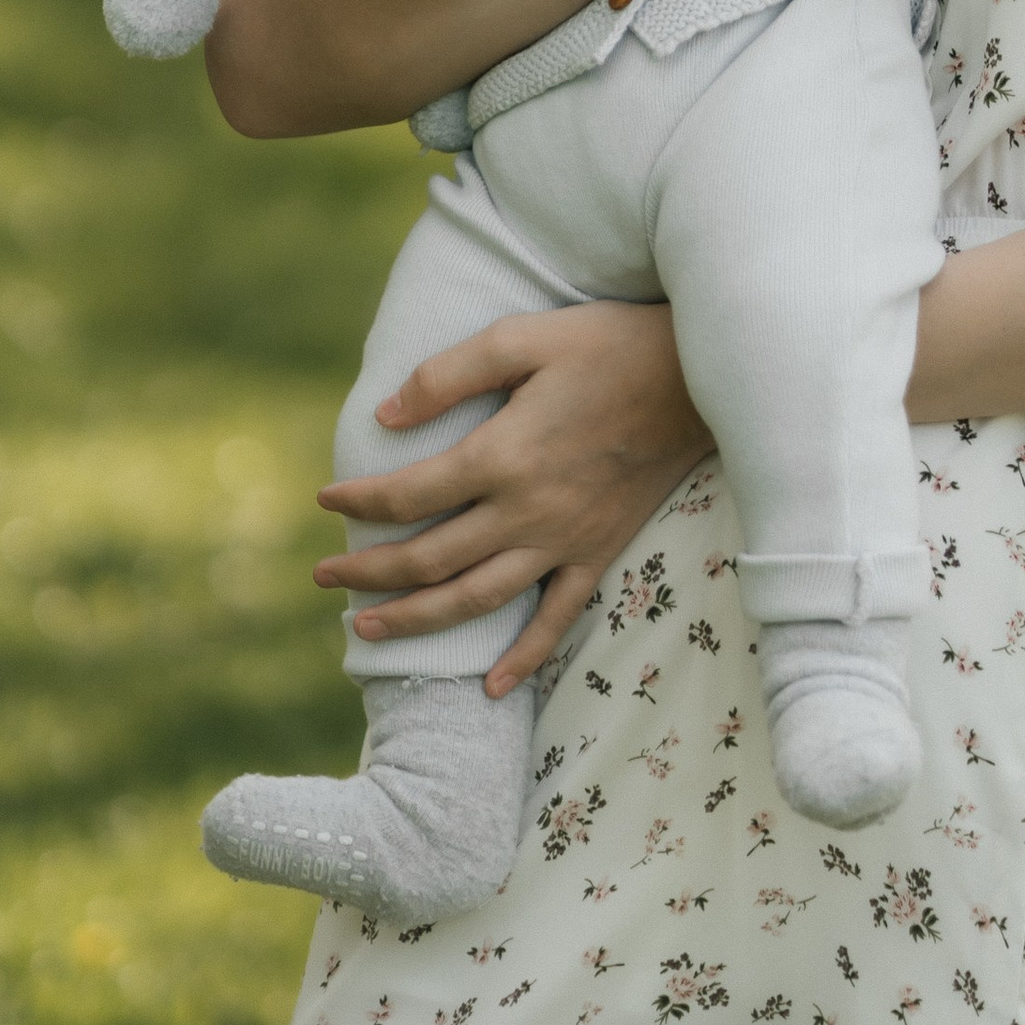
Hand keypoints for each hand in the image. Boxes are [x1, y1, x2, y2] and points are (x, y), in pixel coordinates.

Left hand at [315, 300, 710, 692]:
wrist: (699, 376)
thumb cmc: (607, 345)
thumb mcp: (524, 337)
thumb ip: (449, 375)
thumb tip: (385, 416)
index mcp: (502, 455)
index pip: (408, 495)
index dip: (359, 501)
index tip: (327, 499)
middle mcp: (526, 511)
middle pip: (429, 560)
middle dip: (367, 573)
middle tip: (324, 577)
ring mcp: (564, 540)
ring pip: (476, 599)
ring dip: (416, 620)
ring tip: (367, 629)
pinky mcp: (599, 552)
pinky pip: (556, 619)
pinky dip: (523, 658)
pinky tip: (490, 687)